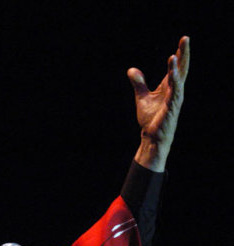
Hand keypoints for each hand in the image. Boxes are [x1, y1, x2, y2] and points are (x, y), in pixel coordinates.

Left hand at [128, 36, 189, 170]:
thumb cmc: (150, 118)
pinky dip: (174, 84)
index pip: (176, 67)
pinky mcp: (171, 109)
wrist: (151, 136)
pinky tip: (172, 75)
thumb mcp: (141, 97)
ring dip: (176, 68)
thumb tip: (132, 69)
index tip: (183, 39)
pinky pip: (174, 94)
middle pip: (181, 69)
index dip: (179, 53)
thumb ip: (138, 83)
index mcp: (169, 86)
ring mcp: (174, 99)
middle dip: (184, 54)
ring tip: (174, 55)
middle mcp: (175, 90)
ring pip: (178, 80)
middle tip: (186, 38)